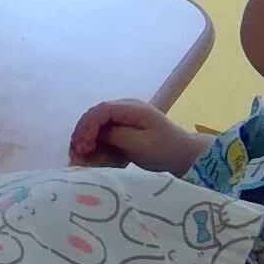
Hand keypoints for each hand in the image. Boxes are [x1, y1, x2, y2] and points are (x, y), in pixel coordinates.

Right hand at [70, 98, 201, 170]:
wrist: (185, 155)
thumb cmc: (166, 150)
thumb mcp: (141, 145)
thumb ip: (116, 136)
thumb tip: (95, 134)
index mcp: (132, 108)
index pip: (101, 110)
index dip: (87, 126)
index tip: (82, 146)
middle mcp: (126, 108)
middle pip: (96, 116)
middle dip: (83, 133)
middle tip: (77, 152)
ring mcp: (125, 117)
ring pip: (98, 125)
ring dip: (88, 139)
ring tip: (82, 155)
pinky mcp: (125, 128)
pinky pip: (105, 132)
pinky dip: (97, 143)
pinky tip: (93, 155)